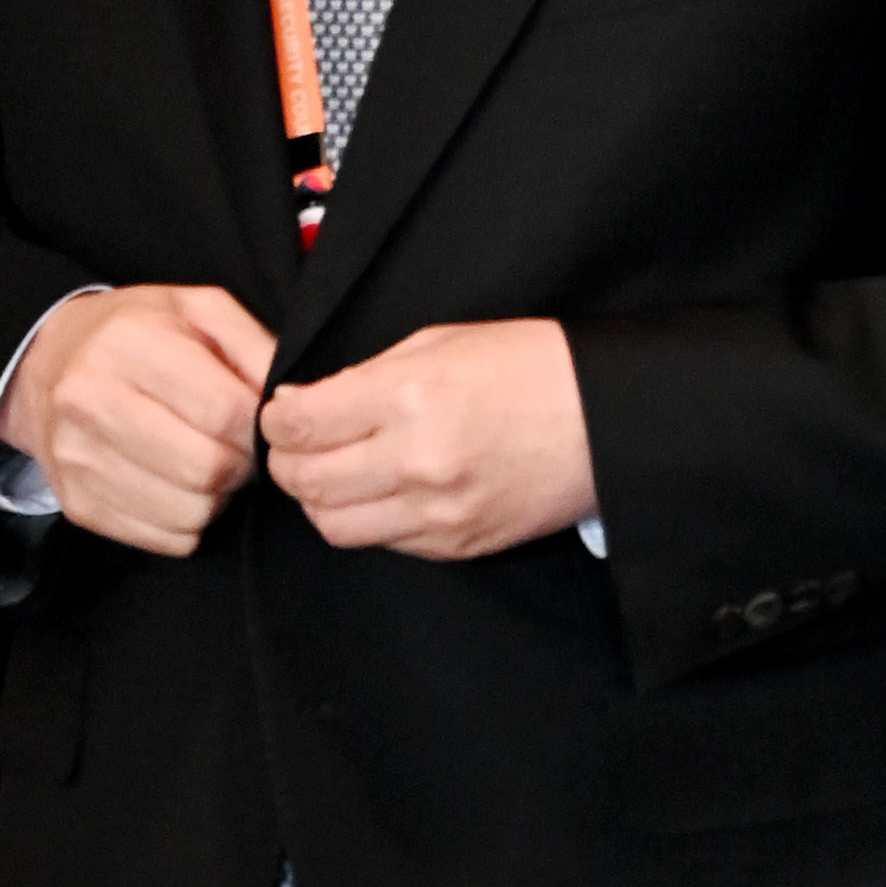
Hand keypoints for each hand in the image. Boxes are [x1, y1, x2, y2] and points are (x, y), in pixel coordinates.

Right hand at [1, 281, 275, 556]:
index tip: (259, 424)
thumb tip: (290, 404)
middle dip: (241, 467)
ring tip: (208, 466)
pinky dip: (188, 523)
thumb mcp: (198, 312)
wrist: (47, 363)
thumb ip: (253, 345)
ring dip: (217, 498)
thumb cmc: (139, 334)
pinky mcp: (77, 502)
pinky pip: (163, 540)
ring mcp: (77, 457)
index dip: (259, 429)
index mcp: (128, 342)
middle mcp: (90, 399)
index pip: (225, 412)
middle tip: (238, 450)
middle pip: (207, 468)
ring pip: (189, 512)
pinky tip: (180, 488)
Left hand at [261, 317, 595, 557]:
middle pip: (304, 481)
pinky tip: (385, 492)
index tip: (283, 413)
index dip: (275, 420)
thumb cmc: (531, 367)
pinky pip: (383, 543)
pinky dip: (370, 520)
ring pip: (333, 524)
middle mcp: (416, 460)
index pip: (298, 425)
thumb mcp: (442, 343)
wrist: (610, 421)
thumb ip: (368, 377)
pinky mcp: (459, 543)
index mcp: (408, 396)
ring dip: (322, 499)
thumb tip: (309, 406)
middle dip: (288, 461)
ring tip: (337, 474)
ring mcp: (437, 511)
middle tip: (299, 445)